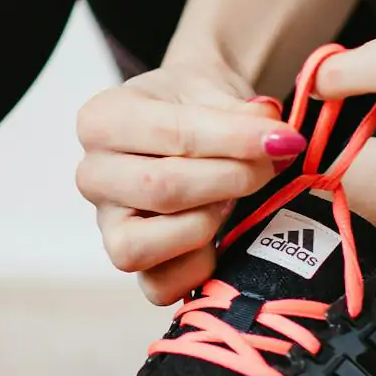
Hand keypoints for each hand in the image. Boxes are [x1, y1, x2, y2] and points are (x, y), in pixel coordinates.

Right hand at [76, 63, 303, 303]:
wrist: (188, 119)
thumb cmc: (195, 105)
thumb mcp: (215, 88)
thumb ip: (243, 113)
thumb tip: (275, 137)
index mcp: (101, 121)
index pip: (171, 134)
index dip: (234, 140)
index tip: (283, 139)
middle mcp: (92, 174)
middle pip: (160, 190)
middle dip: (230, 180)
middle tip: (270, 165)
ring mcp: (107, 223)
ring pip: (141, 247)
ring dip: (205, 224)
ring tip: (234, 198)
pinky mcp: (131, 260)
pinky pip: (158, 286)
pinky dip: (197, 267)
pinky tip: (221, 234)